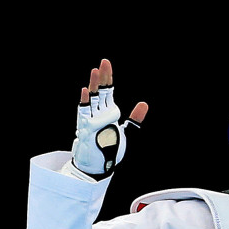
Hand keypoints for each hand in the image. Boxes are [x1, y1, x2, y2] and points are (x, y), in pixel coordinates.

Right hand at [68, 59, 148, 177]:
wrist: (98, 166)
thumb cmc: (109, 149)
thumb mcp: (127, 132)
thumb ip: (135, 119)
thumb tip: (143, 104)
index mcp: (108, 112)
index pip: (108, 90)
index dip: (108, 77)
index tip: (106, 63)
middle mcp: (99, 113)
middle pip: (100, 91)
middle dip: (102, 77)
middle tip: (103, 63)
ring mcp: (91, 119)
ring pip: (92, 98)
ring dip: (93, 85)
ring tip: (95, 72)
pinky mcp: (86, 128)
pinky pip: (84, 113)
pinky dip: (85, 102)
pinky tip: (86, 91)